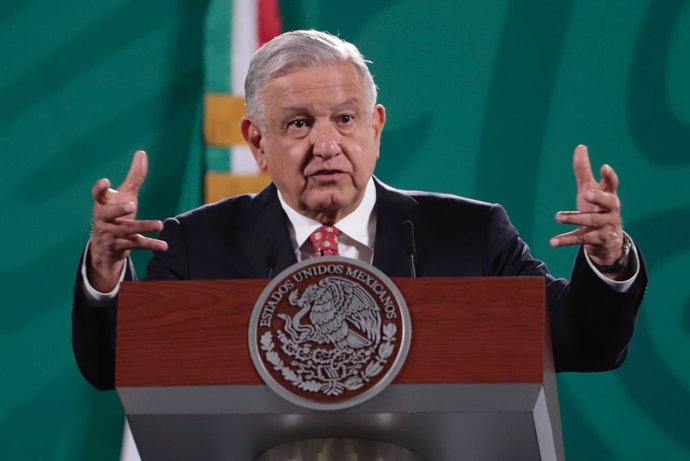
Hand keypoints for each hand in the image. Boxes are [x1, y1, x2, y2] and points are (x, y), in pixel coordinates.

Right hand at [88, 151, 167, 291]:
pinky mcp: (121, 246)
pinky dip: (151, 245)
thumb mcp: (125, 194)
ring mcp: (111, 234)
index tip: (105, 181)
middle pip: (108, 213)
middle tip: (132, 205)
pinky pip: (137, 245)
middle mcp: (104, 219)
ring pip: (127, 230)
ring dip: (143, 226)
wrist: (104, 247)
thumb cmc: (116, 213)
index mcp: (103, 204)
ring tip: (159, 224)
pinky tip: (164, 246)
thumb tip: (142, 152)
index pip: (97, 195)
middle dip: (119, 209)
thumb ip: (134, 176)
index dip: (100, 188)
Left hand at [550, 145, 623, 269]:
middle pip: (608, 202)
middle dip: (598, 197)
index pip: (612, 184)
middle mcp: (610, 210)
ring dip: (573, 218)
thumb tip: (580, 146)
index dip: (609, 176)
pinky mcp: (597, 240)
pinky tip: (552, 242)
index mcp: (609, 195)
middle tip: (585, 193)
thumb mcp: (590, 189)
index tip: (604, 167)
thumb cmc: (597, 208)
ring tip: (557, 217)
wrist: (609, 241)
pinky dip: (566, 240)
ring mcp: (605, 225)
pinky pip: (581, 239)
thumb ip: (584, 171)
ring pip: (590, 221)